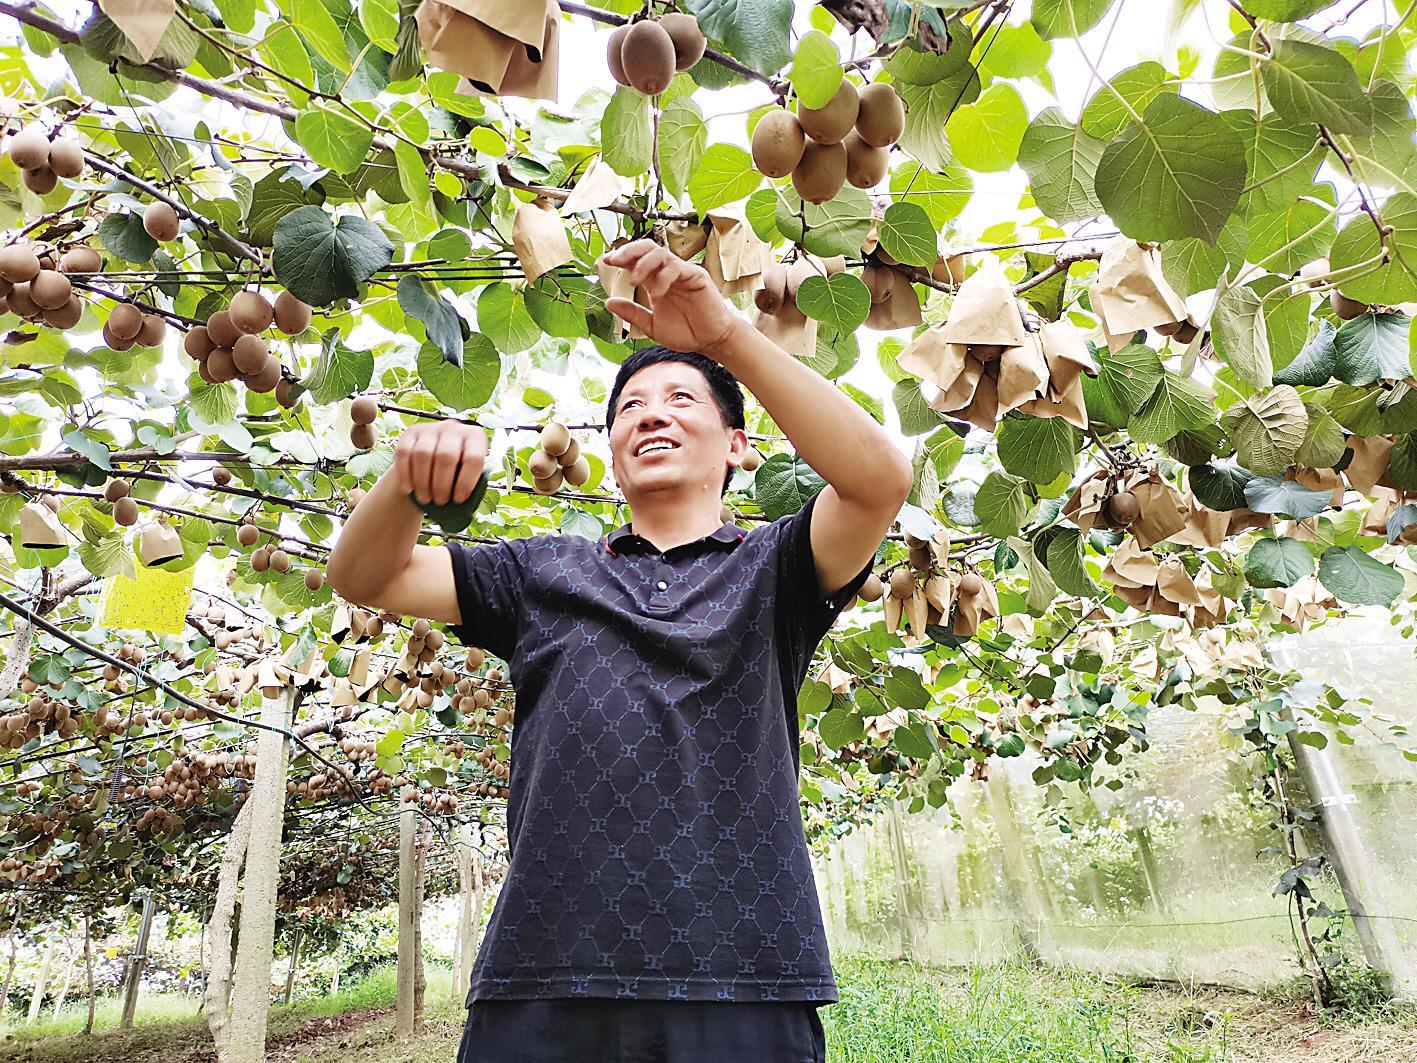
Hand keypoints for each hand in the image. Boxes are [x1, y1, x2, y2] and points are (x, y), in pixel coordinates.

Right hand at [394, 422, 487, 506]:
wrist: (433, 459)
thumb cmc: (456, 472)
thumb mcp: (468, 474)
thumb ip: (471, 483)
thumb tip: (467, 501)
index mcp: (474, 436)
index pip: (473, 458)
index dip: (466, 482)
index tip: (458, 500)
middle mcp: (453, 427)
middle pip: (446, 456)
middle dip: (442, 484)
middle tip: (441, 502)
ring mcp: (430, 428)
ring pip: (423, 454)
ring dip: (423, 482)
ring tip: (426, 499)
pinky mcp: (410, 432)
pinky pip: (404, 453)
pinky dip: (406, 474)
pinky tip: (409, 489)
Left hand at [597, 239, 743, 359]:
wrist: (710, 342)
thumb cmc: (686, 333)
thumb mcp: (652, 326)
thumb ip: (632, 313)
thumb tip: (608, 302)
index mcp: (656, 282)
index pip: (636, 260)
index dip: (620, 257)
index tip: (605, 262)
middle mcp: (668, 273)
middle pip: (647, 248)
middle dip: (628, 251)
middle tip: (614, 261)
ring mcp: (682, 273)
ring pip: (660, 253)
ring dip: (643, 264)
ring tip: (634, 281)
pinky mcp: (696, 277)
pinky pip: (677, 267)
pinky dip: (663, 277)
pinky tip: (657, 293)